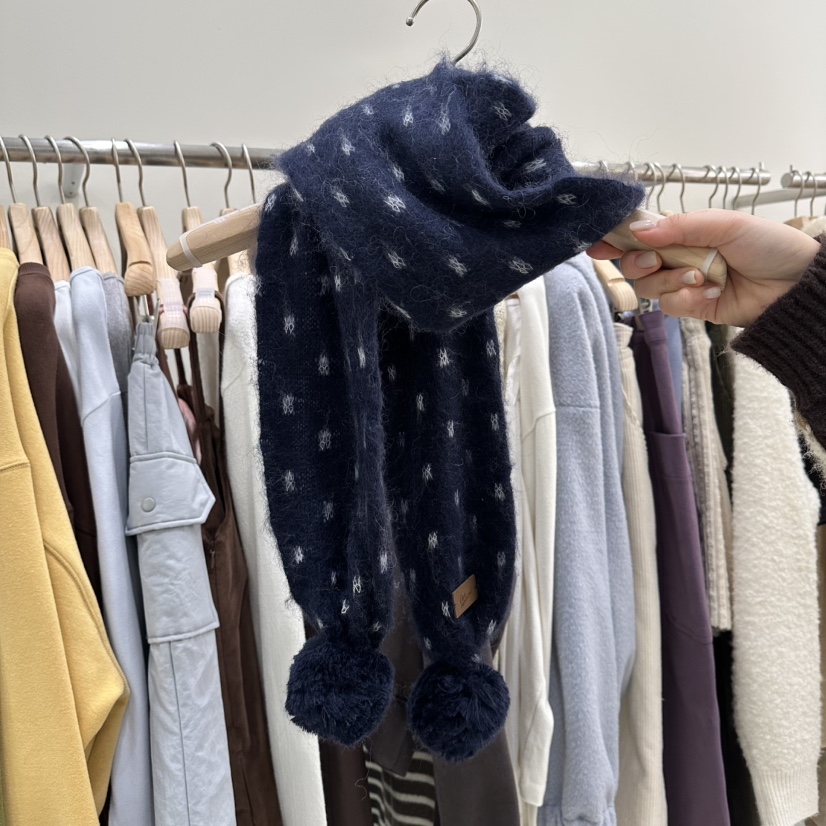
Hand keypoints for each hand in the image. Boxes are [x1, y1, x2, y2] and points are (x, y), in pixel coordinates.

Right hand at [588, 209, 820, 325]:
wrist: (796, 284)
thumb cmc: (770, 246)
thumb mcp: (725, 224)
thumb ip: (679, 226)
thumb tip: (638, 231)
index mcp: (684, 232)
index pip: (641, 234)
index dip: (615, 239)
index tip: (597, 243)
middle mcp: (679, 257)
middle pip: (635, 263)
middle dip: (639, 262)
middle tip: (656, 260)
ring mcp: (684, 284)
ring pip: (649, 287)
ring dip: (671, 281)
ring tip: (701, 277)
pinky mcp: (693, 308)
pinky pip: (670, 307)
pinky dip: (687, 300)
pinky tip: (712, 293)